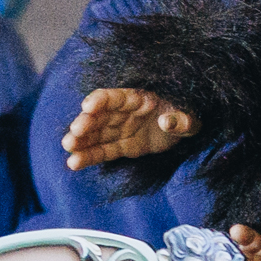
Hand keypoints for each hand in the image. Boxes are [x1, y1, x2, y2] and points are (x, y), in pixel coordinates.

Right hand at [62, 87, 193, 173]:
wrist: (188, 129)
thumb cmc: (189, 117)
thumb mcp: (192, 118)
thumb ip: (182, 120)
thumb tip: (166, 121)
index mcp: (141, 99)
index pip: (116, 97)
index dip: (101, 100)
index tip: (87, 106)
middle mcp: (126, 113)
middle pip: (102, 116)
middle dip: (86, 123)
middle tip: (74, 133)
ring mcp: (123, 130)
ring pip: (98, 134)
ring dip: (81, 140)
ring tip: (68, 147)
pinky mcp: (124, 147)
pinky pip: (104, 151)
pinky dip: (89, 157)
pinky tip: (73, 163)